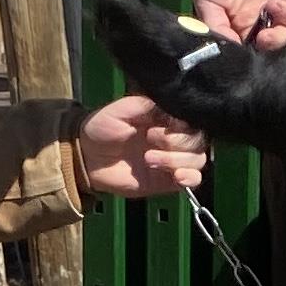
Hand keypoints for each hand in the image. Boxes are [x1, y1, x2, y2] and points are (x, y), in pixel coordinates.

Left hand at [75, 93, 208, 195]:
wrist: (87, 157)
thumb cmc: (103, 128)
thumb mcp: (123, 108)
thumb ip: (149, 105)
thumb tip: (174, 107)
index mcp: (167, 117)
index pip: (193, 118)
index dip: (181, 124)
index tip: (158, 126)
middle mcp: (174, 137)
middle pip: (199, 140)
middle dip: (176, 142)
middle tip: (149, 140)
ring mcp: (174, 159)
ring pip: (198, 159)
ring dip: (176, 160)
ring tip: (149, 160)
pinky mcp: (169, 180)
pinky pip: (194, 180)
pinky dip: (189, 177)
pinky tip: (175, 176)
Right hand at [190, 0, 285, 51]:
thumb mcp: (207, 8)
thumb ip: (221, 32)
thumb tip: (236, 53)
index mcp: (250, 20)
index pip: (270, 43)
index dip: (270, 46)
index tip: (260, 40)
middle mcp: (270, 8)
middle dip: (282, 36)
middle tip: (268, 26)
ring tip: (275, 4)